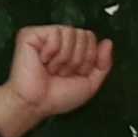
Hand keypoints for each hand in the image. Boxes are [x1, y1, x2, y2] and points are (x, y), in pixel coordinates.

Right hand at [0, 24, 116, 130]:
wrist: (36, 104)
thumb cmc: (57, 97)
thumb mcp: (90, 83)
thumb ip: (103, 64)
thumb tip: (107, 42)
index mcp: (72, 49)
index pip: (91, 38)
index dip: (88, 58)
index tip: (75, 73)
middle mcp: (59, 39)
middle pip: (84, 34)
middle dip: (77, 59)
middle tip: (62, 72)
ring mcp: (44, 35)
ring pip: (71, 32)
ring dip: (64, 58)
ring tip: (52, 69)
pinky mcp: (30, 34)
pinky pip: (55, 33)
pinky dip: (52, 52)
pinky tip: (42, 61)